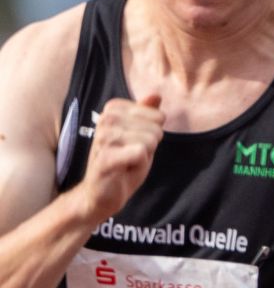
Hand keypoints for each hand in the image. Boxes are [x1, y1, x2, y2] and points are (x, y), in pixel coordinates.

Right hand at [79, 94, 163, 220]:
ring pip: (150, 140)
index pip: (158, 116)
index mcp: (113, 110)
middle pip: (156, 128)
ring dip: (144, 156)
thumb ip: (147, 114)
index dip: (153, 135)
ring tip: (127, 162)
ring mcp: (103, 137)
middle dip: (150, 146)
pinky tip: (124, 169)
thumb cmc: (123, 162)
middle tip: (131, 155)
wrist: (102, 193)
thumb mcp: (140, 134)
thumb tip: (156, 94)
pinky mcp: (105, 157)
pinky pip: (140, 153)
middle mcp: (106, 119)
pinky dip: (139, 165)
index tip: (135, 144)